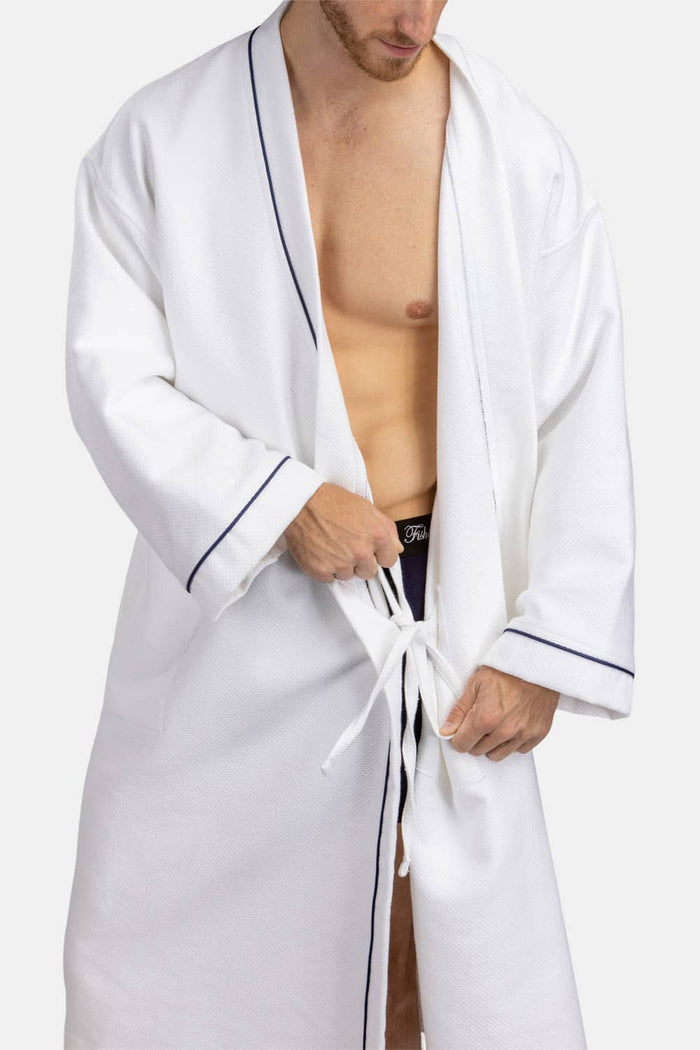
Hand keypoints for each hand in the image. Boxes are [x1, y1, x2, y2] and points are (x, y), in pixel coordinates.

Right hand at [284, 482, 403, 582]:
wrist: (299, 502)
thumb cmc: (330, 501)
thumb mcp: (366, 507)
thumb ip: (387, 528)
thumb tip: (397, 547)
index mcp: (376, 536)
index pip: (390, 560)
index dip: (379, 554)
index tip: (370, 550)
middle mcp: (361, 552)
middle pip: (369, 572)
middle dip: (360, 562)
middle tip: (346, 545)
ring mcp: (341, 564)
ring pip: (348, 576)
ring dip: (341, 565)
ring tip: (331, 545)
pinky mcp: (321, 571)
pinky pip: (329, 578)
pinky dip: (325, 567)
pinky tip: (320, 551)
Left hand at [438, 665, 559, 760]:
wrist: (537, 663)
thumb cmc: (506, 670)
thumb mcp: (475, 684)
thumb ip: (459, 711)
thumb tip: (446, 731)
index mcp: (486, 718)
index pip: (462, 745)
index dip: (458, 737)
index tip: (462, 729)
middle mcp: (505, 731)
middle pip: (478, 751)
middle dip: (474, 739)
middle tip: (479, 721)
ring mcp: (523, 734)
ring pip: (498, 755)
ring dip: (492, 743)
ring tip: (495, 724)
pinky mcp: (538, 734)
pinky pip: (519, 750)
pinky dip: (513, 742)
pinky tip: (511, 724)